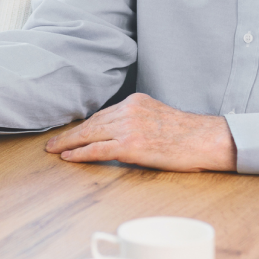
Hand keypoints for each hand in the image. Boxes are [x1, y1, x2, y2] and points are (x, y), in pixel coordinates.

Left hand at [44, 93, 236, 172]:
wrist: (206, 139)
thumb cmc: (188, 134)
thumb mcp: (158, 116)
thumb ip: (137, 120)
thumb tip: (120, 134)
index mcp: (135, 102)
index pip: (102, 115)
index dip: (84, 126)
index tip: (72, 133)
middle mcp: (128, 111)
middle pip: (91, 123)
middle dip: (70, 134)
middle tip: (52, 142)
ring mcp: (128, 127)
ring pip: (91, 135)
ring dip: (69, 143)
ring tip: (55, 150)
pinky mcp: (131, 145)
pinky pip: (98, 149)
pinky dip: (81, 153)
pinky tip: (69, 157)